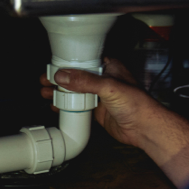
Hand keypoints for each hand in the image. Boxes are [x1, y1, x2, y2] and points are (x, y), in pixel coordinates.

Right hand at [39, 58, 161, 148]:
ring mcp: (99, 96)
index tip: (53, 65)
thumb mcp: (109, 87)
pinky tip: (56, 106)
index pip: (84, 59)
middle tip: (45, 80)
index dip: (68, 62)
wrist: (143, 128)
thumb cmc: (137, 104)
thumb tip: (63, 76)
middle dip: (59, 78)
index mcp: (109, 67)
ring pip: (75, 91)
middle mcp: (103, 80)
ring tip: (45, 92)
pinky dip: (66, 106)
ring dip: (60, 92)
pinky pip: (78, 106)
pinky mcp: (97, 111)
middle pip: (76, 76)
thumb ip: (85, 81)